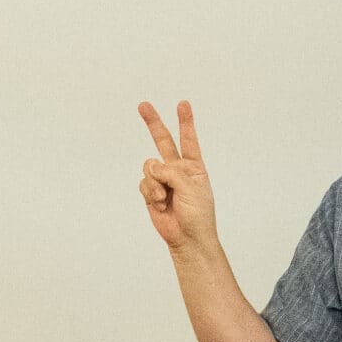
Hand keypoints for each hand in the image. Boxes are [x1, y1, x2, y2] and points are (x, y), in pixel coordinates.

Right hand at [137, 100, 218, 254]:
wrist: (187, 238)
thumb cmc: (198, 215)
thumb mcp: (192, 188)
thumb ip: (172, 172)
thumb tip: (152, 167)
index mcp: (194, 167)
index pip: (189, 140)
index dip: (185, 121)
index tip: (183, 104)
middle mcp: (177, 170)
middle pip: (163, 141)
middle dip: (153, 123)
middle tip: (143, 105)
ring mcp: (163, 180)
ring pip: (149, 166)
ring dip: (155, 182)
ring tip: (165, 197)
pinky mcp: (150, 192)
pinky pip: (143, 182)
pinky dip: (150, 192)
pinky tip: (160, 204)